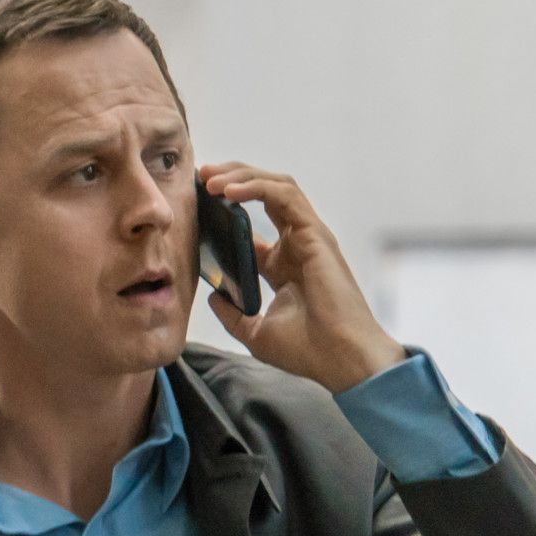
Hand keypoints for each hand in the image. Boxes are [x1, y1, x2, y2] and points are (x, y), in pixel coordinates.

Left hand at [198, 162, 405, 393]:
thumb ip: (233, 314)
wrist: (341, 360)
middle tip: (200, 177)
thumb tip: (212, 296)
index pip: (251, 224)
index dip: (223, 210)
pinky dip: (255, 187)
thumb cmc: (308, 350)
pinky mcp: (315, 234)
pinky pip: (283, 195)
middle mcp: (297, 244)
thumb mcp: (256, 333)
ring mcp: (309, 236)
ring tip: (209, 178)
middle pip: (264, 194)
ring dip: (240, 176)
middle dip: (231, 179)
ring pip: (275, 186)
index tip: (194, 205)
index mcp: (283, 264)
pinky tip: (227, 192)